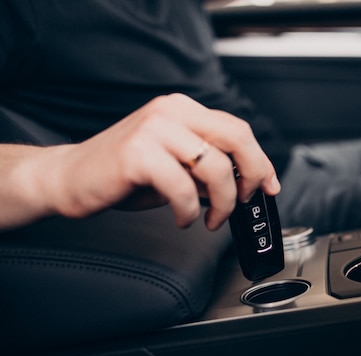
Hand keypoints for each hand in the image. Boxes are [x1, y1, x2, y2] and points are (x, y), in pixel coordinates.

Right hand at [22, 94, 279, 229]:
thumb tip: (247, 184)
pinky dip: (189, 211)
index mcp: (182, 110)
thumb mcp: (175, 166)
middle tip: (246, 202)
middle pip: (237, 138)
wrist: (68, 178)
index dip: (261, 160)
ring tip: (210, 219)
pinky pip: (183, 188)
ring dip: (222, 202)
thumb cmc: (123, 175)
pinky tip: (182, 218)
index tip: (269, 186)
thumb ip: (208, 168)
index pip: (238, 129)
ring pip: (215, 167)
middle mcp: (171, 112)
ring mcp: (154, 129)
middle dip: (252, 176)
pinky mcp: (138, 153)